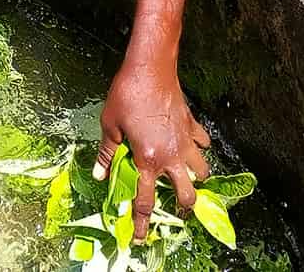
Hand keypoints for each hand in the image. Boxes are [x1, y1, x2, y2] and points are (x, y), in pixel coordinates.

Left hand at [95, 58, 210, 242]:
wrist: (151, 67)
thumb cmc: (127, 94)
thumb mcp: (110, 125)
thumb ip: (106, 153)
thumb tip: (101, 174)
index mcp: (148, 159)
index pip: (145, 200)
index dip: (142, 222)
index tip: (141, 236)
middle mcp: (171, 155)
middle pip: (186, 194)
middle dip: (181, 206)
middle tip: (173, 208)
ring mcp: (186, 141)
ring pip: (201, 171)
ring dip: (194, 177)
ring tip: (184, 177)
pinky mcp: (192, 124)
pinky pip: (202, 143)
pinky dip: (199, 148)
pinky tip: (191, 146)